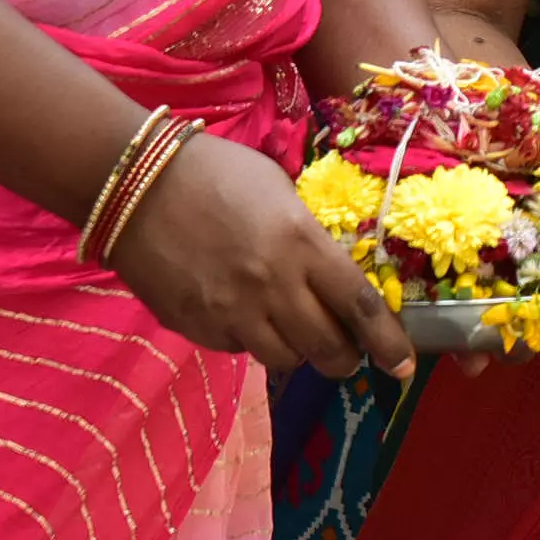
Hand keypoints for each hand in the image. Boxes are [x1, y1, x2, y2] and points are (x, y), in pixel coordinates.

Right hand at [107, 131, 414, 381]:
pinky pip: (238, 349)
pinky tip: (245, 315)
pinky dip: (252, 341)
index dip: (387, 341)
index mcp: (302, 245)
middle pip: (326, 348)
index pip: (358, 306)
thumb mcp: (282, 194)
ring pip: (283, 359)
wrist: (136, 186)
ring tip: (296, 333)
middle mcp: (271, 287)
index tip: (403, 365)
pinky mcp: (195, 327)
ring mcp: (230, 313)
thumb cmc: (219, 173)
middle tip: (349, 354)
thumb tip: (330, 275)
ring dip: (299, 352)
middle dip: (345, 359)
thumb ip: (309, 240)